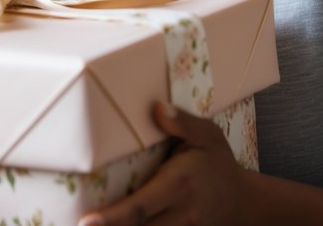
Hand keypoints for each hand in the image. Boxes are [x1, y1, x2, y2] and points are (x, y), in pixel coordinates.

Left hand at [78, 103, 252, 225]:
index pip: (140, 207)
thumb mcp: (208, 135)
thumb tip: (156, 108)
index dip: (112, 217)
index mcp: (179, 185)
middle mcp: (179, 214)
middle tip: (77, 225)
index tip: (86, 222)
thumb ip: (183, 122)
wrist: (246, 203)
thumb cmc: (220, 164)